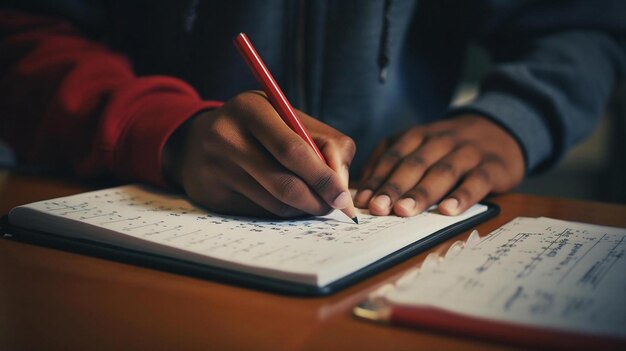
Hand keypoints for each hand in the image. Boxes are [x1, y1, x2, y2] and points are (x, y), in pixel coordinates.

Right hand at [163, 91, 355, 217]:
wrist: (196, 141)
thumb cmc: (257, 128)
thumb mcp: (287, 117)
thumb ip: (324, 142)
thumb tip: (342, 186)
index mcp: (251, 108)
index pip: (294, 149)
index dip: (324, 176)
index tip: (343, 194)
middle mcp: (227, 136)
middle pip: (285, 183)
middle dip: (318, 199)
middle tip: (335, 206)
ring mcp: (216, 168)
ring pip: (276, 203)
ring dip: (303, 208)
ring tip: (314, 200)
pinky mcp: (213, 196)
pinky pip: (262, 213)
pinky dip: (283, 211)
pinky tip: (286, 201)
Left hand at [354, 115, 524, 215]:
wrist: (500, 130)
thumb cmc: (449, 147)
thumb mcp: (419, 144)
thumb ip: (392, 159)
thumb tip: (364, 187)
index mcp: (419, 136)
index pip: (394, 156)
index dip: (377, 178)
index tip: (362, 199)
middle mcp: (441, 141)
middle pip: (414, 164)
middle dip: (394, 187)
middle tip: (378, 207)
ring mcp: (468, 152)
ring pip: (442, 172)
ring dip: (422, 193)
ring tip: (404, 211)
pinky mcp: (492, 167)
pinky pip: (476, 181)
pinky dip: (461, 196)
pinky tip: (447, 211)